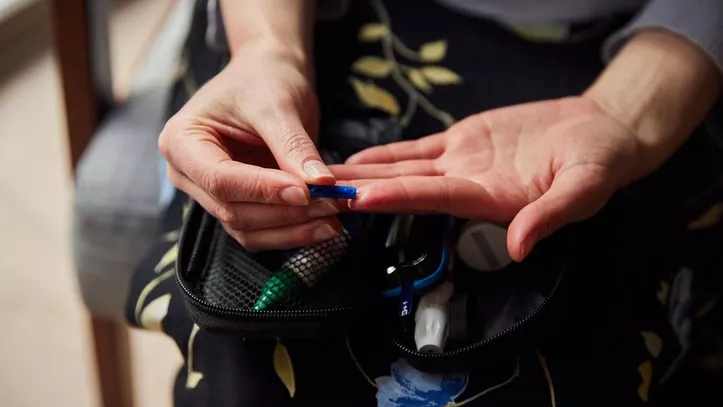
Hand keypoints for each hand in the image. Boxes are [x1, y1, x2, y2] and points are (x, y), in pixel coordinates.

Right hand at [159, 41, 340, 250]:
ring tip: (333, 219)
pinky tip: (324, 224)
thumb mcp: (279, 104)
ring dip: (292, 229)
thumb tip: (319, 185)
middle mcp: (188, 173)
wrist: (270, 73)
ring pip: (247, 229)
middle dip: (284, 212)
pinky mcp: (237, 204)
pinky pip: (261, 230)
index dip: (264, 190)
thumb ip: (294, 147)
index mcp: (181, 142)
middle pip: (233, 210)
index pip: (220, 179)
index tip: (306, 192)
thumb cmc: (265, 77)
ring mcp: (210, 193)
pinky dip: (293, 231)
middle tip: (331, 204)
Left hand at [332, 97, 641, 260]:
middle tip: (319, 193)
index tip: (358, 200)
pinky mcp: (465, 141)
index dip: (395, 198)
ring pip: (402, 167)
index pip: (432, 199)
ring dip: (364, 173)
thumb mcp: (584, 190)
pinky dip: (387, 153)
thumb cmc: (599, 164)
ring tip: (323, 176)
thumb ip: (550, 216)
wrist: (601, 133)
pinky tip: (358, 158)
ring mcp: (462, 163)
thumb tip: (521, 246)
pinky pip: (418, 148)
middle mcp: (466, 185)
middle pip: (404, 187)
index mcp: (489, 199)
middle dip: (362, 191)